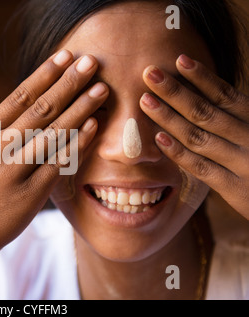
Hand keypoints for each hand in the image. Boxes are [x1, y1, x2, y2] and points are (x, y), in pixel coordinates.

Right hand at [0, 50, 108, 298]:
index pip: (18, 97)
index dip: (44, 75)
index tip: (65, 56)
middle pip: (40, 110)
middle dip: (68, 83)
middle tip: (91, 61)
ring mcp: (14, 173)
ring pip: (53, 134)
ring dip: (80, 109)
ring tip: (101, 89)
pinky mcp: (30, 196)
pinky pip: (58, 165)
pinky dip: (76, 144)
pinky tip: (93, 126)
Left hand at [140, 54, 248, 219]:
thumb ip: (237, 117)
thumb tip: (203, 92)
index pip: (225, 94)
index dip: (201, 77)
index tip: (179, 60)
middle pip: (205, 111)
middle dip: (175, 91)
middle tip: (150, 73)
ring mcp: (242, 163)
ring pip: (198, 136)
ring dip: (169, 117)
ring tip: (145, 100)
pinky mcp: (234, 188)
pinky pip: (200, 167)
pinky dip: (178, 152)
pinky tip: (158, 138)